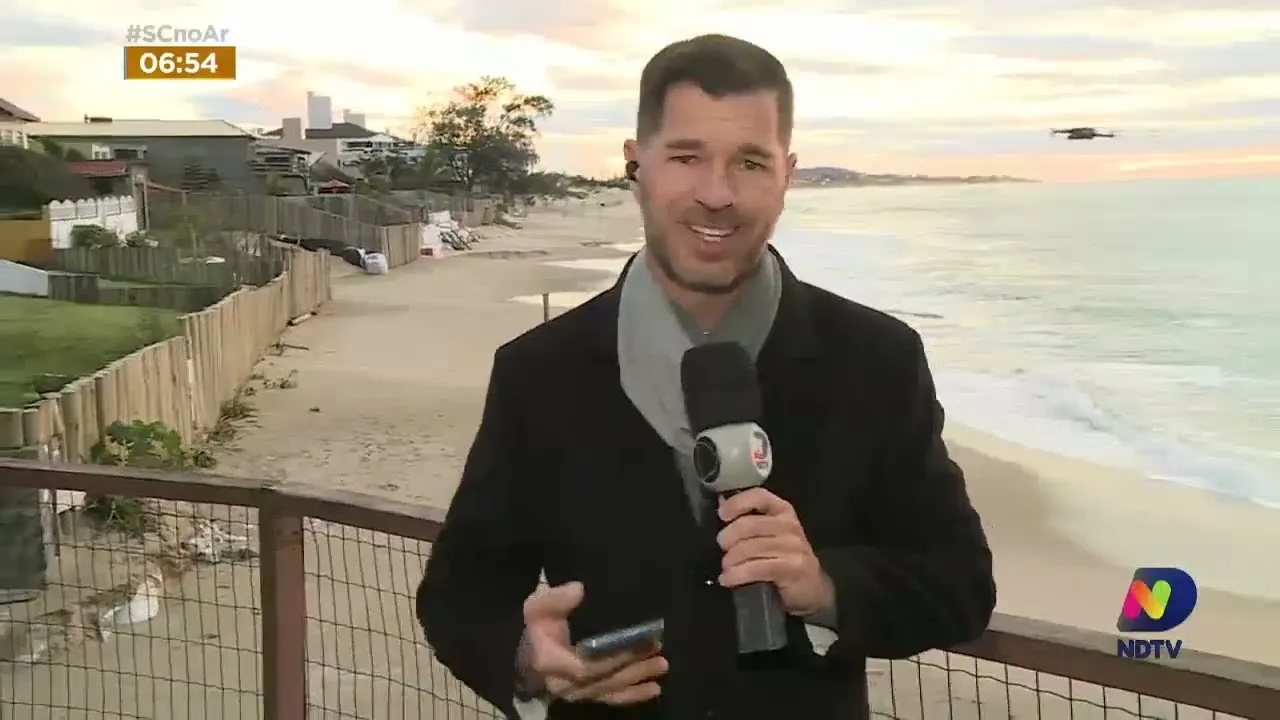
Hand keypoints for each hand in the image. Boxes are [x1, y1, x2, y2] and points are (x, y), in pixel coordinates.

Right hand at [518, 582, 667, 705]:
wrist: (531, 651)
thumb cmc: (539, 626)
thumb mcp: (538, 607)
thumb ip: (555, 599)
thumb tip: (578, 590)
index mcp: (550, 662)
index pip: (585, 666)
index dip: (612, 657)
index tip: (637, 640)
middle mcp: (563, 684)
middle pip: (603, 678)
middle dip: (632, 665)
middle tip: (657, 648)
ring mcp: (577, 693)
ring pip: (611, 689)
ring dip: (637, 678)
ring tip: (662, 664)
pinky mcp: (588, 696)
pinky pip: (612, 699)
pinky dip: (634, 695)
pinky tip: (654, 689)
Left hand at [717, 488, 834, 617]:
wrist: (813, 588)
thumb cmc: (784, 558)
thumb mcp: (768, 534)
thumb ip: (747, 519)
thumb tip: (721, 504)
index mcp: (782, 510)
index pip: (759, 496)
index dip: (737, 503)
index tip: (722, 515)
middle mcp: (789, 525)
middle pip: (748, 525)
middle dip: (728, 538)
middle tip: (723, 550)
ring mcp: (793, 547)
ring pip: (750, 548)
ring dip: (730, 560)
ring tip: (725, 568)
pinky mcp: (793, 568)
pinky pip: (757, 568)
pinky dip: (737, 575)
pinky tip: (727, 579)